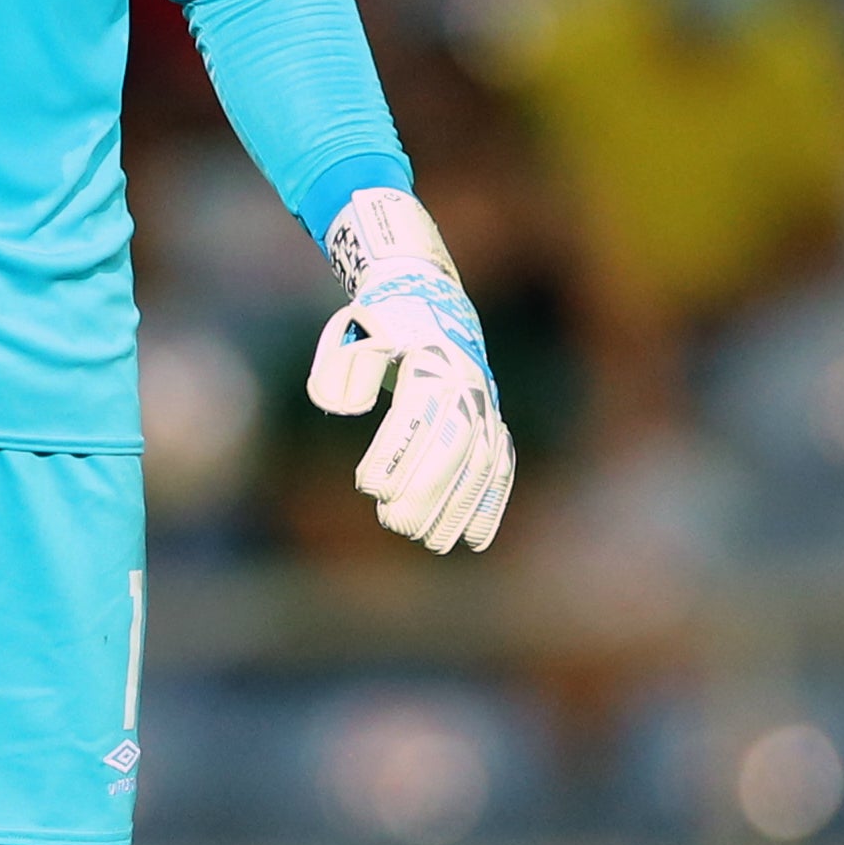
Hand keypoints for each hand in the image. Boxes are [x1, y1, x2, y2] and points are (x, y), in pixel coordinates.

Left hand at [305, 187, 516, 554]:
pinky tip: (474, 540)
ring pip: (479, 463)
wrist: (430, 302)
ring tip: (429, 542)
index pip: (417, 414)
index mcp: (432, 362)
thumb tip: (346, 409)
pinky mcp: (491, 424)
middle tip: (394, 524)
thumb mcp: (354, 333)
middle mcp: (466, 386)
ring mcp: (484, 407)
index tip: (369, 488)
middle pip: (454, 446)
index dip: (396, 453)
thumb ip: (344, 368)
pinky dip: (490, 504)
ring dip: (458, 507)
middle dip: (428, 490)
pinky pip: (499, 468)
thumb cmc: (380, 326)